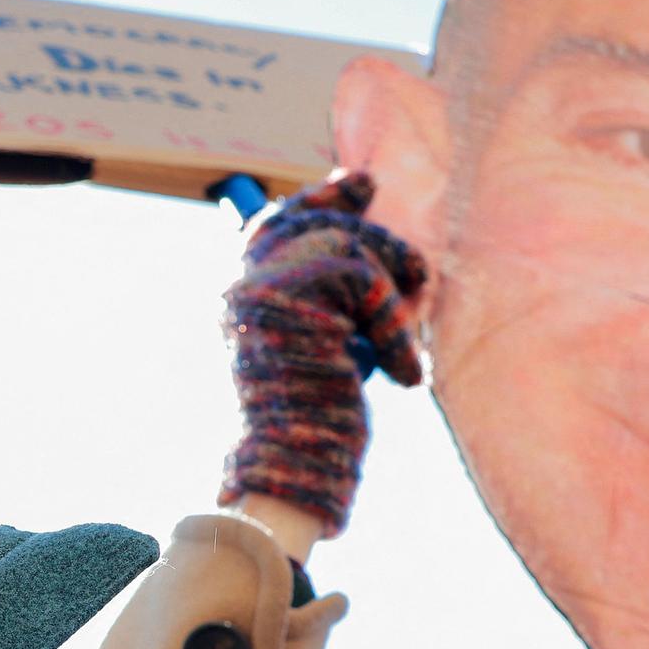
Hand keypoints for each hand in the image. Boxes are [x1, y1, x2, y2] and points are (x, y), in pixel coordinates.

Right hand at [217, 172, 427, 536]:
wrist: (292, 468)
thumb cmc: (311, 426)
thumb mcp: (322, 349)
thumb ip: (331, 302)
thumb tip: (367, 251)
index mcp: (242, 301)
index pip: (272, 226)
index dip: (315, 200)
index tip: (354, 181)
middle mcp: (245, 287)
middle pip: (310, 221)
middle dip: (359, 219)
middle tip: (401, 241)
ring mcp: (266, 288)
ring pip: (348, 244)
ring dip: (392, 283)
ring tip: (407, 335)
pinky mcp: (297, 299)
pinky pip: (367, 280)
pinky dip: (396, 325)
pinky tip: (404, 376)